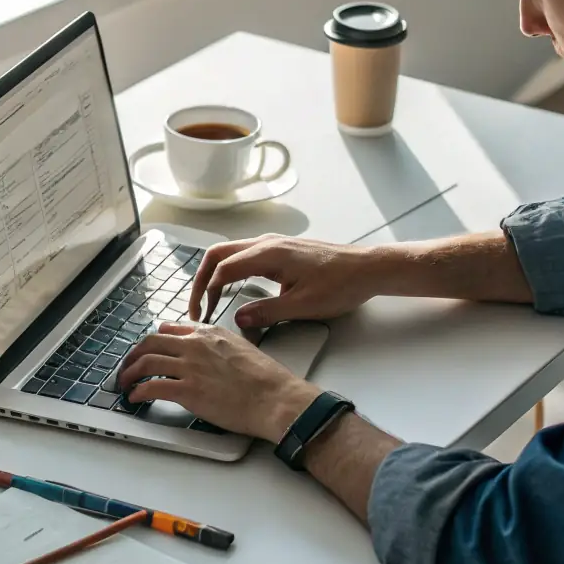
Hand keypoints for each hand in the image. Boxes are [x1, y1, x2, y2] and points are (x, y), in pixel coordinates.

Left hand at [117, 322, 319, 441]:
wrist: (275, 398)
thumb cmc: (266, 379)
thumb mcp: (243, 347)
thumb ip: (221, 345)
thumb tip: (212, 350)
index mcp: (210, 333)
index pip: (171, 328)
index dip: (154, 339)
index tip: (148, 349)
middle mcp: (196, 345)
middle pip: (151, 342)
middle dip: (134, 354)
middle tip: (128, 366)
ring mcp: (190, 367)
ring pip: (146, 362)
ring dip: (130, 373)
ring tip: (124, 383)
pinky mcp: (188, 391)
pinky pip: (152, 387)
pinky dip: (138, 391)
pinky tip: (135, 397)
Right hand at [189, 235, 381, 328]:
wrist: (367, 268)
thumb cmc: (340, 284)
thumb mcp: (302, 306)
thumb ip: (266, 313)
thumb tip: (237, 320)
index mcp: (268, 254)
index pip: (222, 269)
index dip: (205, 292)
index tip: (201, 315)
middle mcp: (267, 243)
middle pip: (219, 254)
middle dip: (201, 279)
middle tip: (196, 306)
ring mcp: (274, 243)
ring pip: (231, 252)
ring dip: (215, 273)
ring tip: (208, 299)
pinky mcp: (281, 249)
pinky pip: (245, 255)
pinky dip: (230, 270)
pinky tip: (233, 289)